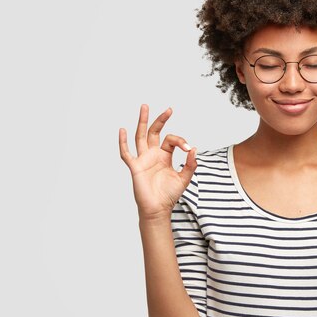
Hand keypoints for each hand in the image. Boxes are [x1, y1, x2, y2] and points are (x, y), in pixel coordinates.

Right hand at [119, 104, 196, 223]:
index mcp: (165, 156)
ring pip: (141, 137)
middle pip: (155, 132)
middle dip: (160, 120)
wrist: (158, 209)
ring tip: (145, 107)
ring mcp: (143, 160)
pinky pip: (126, 153)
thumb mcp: (184, 178)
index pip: (171, 140)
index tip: (188, 148)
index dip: (180, 140)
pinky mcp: (135, 167)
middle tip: (169, 109)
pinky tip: (122, 130)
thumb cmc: (169, 195)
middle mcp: (153, 155)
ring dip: (143, 122)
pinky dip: (123, 142)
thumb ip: (190, 164)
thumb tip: (193, 148)